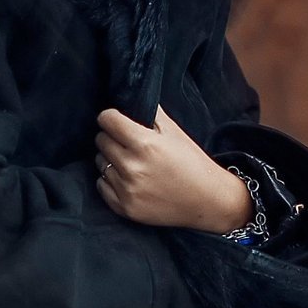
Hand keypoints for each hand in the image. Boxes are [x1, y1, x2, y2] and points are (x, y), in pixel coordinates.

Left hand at [94, 103, 251, 231]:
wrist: (207, 201)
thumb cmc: (192, 163)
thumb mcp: (175, 132)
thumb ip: (151, 113)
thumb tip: (132, 99)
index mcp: (145, 144)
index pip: (107, 120)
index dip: (111, 117)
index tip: (116, 120)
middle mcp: (132, 166)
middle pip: (101, 141)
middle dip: (112, 137)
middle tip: (127, 142)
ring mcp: (127, 189)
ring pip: (100, 163)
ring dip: (111, 159)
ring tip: (131, 162)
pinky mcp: (125, 208)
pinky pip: (101, 185)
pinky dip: (110, 180)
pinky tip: (128, 179)